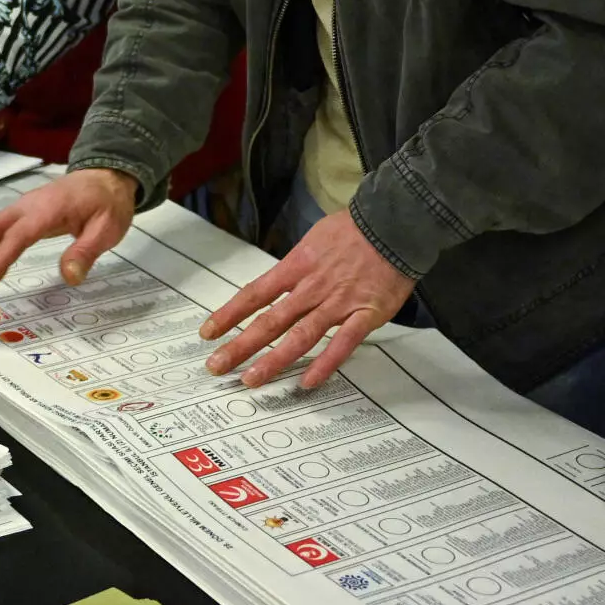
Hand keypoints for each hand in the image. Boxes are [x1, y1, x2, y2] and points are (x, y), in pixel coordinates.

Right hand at [0, 169, 138, 289]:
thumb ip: (87, 251)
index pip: (19, 235)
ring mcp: (18, 209)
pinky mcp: (16, 215)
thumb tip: (69, 276)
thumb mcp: (108, 228)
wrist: (104, 176)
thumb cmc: (107, 204)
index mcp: (48, 210)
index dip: (0, 258)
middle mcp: (25, 207)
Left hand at [198, 210, 413, 389]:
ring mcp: (339, 303)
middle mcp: (312, 287)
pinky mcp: (366, 315)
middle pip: (270, 320)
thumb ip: (297, 268)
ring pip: (301, 336)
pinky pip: (343, 344)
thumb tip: (279, 286)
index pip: (255, 293)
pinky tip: (307, 382)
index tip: (208, 332)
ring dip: (274, 360)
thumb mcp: (315, 240)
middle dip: (240, 345)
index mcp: (297, 266)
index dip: (229, 314)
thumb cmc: (354, 229)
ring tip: (250, 379)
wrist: (395, 223)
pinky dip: (325, 364)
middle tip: (216, 366)